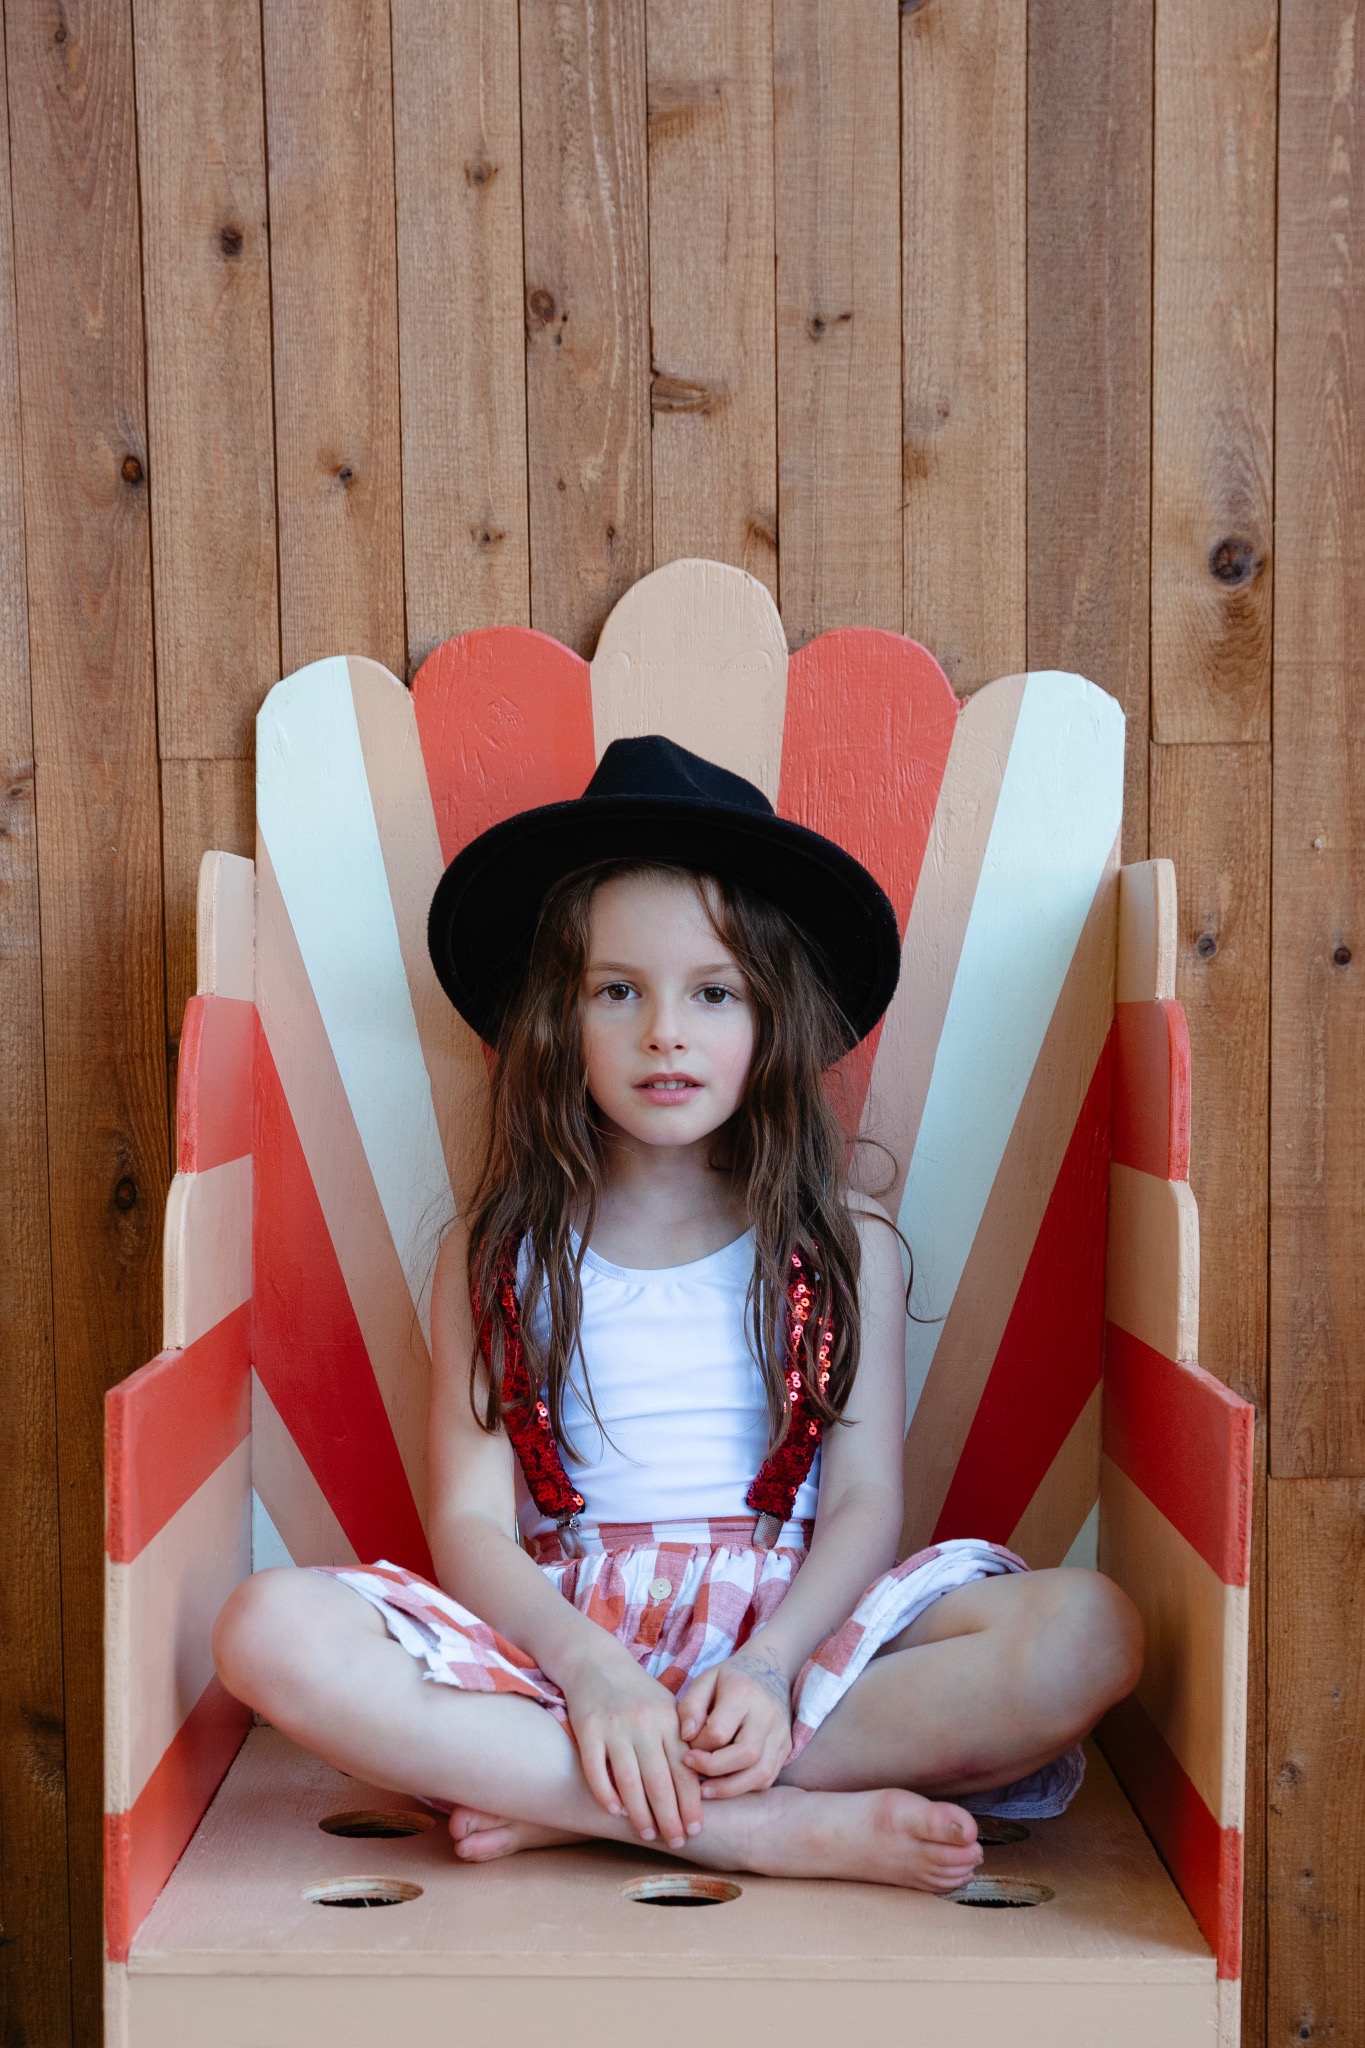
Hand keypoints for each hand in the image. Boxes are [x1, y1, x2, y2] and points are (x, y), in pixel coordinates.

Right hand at [560, 1651, 702, 1850]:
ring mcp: (614, 1727)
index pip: (683, 1769)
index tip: (695, 1829)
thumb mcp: (666, 1709)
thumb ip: (680, 1742)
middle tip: (676, 1841)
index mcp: (667, 1720)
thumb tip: (696, 1787)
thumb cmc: (637, 1692)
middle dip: (669, 1816)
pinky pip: (596, 1769)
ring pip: (628, 1780)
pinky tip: (614, 1811)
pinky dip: (605, 1793)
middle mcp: (643, 1724)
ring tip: (648, 1834)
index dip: (690, 1803)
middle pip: (658, 1780)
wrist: (596, 1661)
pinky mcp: (588, 1729)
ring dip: (639, 1812)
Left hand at [677, 1643, 792, 1798]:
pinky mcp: (786, 1748)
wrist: (769, 1670)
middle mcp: (767, 1714)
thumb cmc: (729, 1679)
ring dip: (730, 1787)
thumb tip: (686, 1737)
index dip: (698, 1746)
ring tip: (705, 1789)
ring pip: (761, 1773)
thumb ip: (691, 1706)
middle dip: (714, 1770)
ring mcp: (780, 1733)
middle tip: (692, 1769)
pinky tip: (725, 1784)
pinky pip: (768, 1777)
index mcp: (743, 1692)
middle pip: (746, 1754)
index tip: (685, 1749)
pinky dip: (745, 1786)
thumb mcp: (704, 1681)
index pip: (719, 1732)